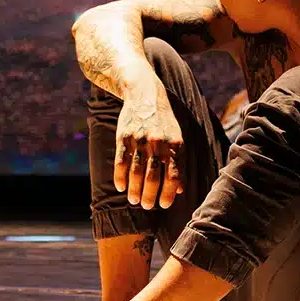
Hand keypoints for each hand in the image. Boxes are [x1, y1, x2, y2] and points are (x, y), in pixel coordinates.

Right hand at [114, 83, 184, 209]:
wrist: (144, 94)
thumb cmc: (163, 121)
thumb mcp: (177, 138)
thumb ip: (178, 163)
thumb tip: (179, 190)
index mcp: (175, 145)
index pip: (173, 176)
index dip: (168, 193)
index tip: (163, 205)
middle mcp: (158, 144)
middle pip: (153, 177)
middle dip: (149, 196)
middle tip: (146, 206)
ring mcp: (139, 140)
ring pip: (136, 173)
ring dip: (134, 190)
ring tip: (133, 200)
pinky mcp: (124, 137)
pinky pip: (121, 162)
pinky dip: (120, 177)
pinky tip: (121, 187)